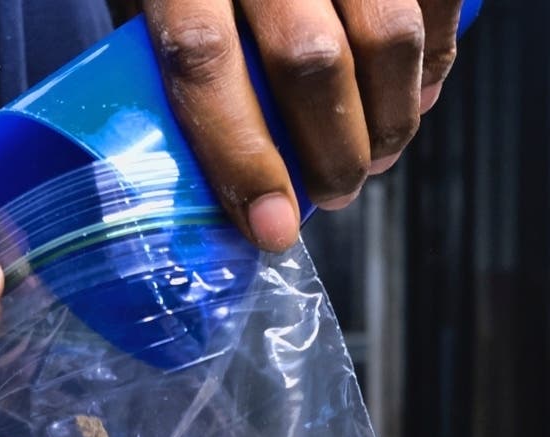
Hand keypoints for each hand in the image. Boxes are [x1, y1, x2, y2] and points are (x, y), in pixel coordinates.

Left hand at [145, 0, 461, 249]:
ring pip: (386, 35)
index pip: (204, 62)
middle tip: (336, 193)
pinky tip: (416, 96)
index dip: (241, 156)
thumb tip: (211, 158)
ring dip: (390, 117)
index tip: (271, 226)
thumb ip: (177, 48)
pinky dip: (433, 58)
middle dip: (332, 153)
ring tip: (378, 156)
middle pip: (308, 62)